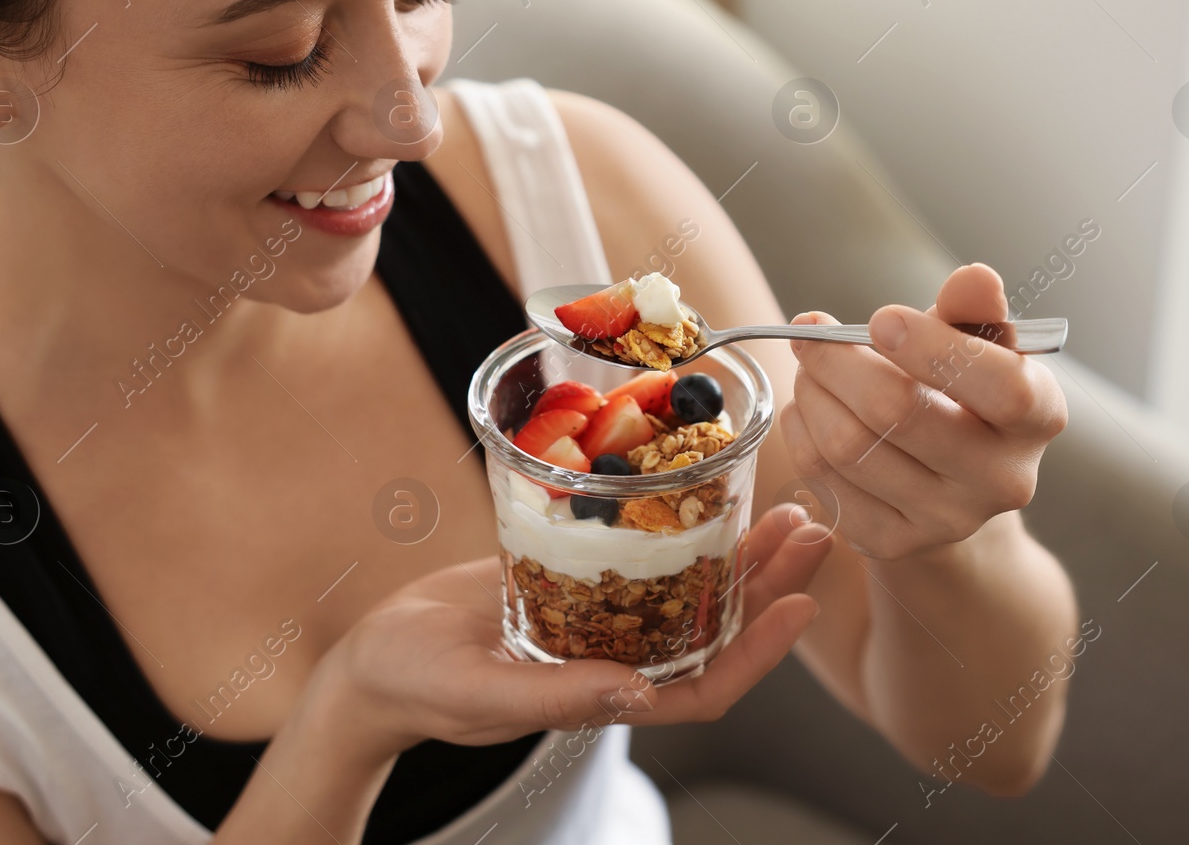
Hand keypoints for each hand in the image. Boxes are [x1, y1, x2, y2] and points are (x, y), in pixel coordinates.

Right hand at [318, 513, 829, 758]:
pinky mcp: (574, 580)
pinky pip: (642, 555)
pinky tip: (702, 491)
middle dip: (769, 583)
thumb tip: (636, 695)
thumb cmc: (418, 686)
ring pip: (689, 589)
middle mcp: (615, 659)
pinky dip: (678, 526)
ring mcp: (598, 620)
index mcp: (605, 698)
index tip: (802, 602)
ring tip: (785, 508)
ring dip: (739, 552)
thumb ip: (558, 695)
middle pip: (713, 628)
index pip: (705, 686)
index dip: (761, 652)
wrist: (374, 658)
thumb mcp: (483, 693)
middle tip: (814, 529)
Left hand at [780, 263, 1067, 559]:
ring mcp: (946, 520)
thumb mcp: (977, 345)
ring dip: (811, 393)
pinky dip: (801, 432)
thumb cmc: (962, 394)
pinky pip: (823, 480)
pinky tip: (809, 411)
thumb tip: (975, 278)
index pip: (1001, 387)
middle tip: (811, 333)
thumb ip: (974, 310)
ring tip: (808, 367)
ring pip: (848, 446)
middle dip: (837, 361)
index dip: (932, 348)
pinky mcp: (892, 542)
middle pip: (897, 413)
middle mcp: (1002, 481)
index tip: (880, 317)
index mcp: (1039, 418)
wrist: (950, 485)